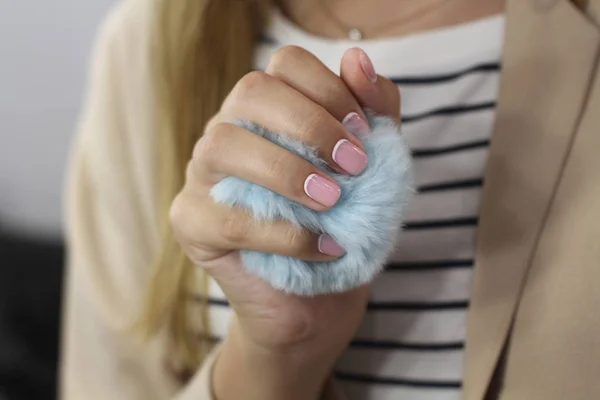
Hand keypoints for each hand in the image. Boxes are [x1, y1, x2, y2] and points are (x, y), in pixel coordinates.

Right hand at [169, 46, 400, 399]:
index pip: (285, 65)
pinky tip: (324, 247)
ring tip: (333, 202)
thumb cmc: (341, 226)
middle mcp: (229, 132)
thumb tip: (357, 57)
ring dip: (288, 171)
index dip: (328, 88)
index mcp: (267, 111)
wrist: (317, 301)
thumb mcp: (372, 168)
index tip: (365, 132)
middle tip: (354, 166)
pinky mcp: (192, 224)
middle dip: (309, 124)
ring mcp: (202, 176)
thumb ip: (373, 114)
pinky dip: (284, 232)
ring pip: (223, 144)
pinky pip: (229, 218)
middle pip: (249, 91)